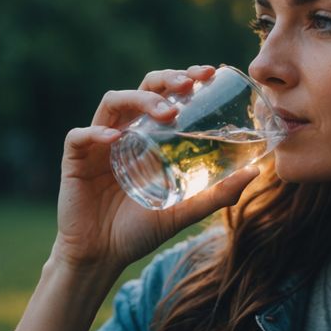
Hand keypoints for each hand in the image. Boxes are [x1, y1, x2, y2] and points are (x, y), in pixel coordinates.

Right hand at [52, 65, 259, 273]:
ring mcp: (98, 143)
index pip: (166, 93)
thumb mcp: (184, 211)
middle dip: (166, 79)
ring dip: (140, 99)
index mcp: (149, 136)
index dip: (185, 77)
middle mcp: (124, 131)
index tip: (210, 72)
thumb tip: (256, 173)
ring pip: (113, 102)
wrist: (102, 257)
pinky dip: (97, 132)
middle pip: (142, 87)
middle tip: (190, 84)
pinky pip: (80, 136)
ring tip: (166, 112)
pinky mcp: (75, 160)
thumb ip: (217, 194)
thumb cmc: (140, 230)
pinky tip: (117, 137)